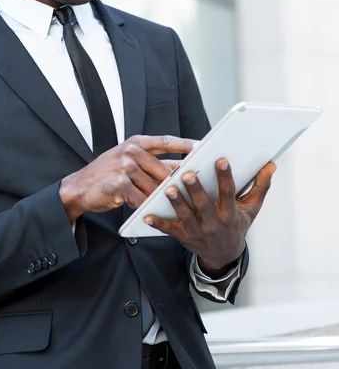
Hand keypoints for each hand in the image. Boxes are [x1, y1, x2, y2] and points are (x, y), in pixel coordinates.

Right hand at [59, 135, 194, 220]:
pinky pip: (142, 199)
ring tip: (169, 206)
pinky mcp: (120, 184)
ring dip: (161, 199)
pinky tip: (150, 211)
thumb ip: (151, 162)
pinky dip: (148, 207)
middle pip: (165, 170)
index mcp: (136, 142)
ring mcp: (125, 167)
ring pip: (155, 187)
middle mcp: (131, 151)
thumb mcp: (127, 160)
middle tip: (191, 192)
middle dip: (176, 184)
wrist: (79, 187)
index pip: (166, 141)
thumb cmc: (108, 175)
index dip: (186, 144)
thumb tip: (179, 167)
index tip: (204, 147)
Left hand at [144, 158, 275, 276]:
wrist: (224, 256)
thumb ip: (260, 187)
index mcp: (230, 214)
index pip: (229, 193)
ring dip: (176, 203)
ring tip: (168, 189)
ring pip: (185, 216)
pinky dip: (158, 223)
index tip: (221, 160)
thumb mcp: (251, 209)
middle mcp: (213, 223)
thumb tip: (271, 166)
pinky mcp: (184, 237)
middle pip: (203, 205)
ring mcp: (197, 232)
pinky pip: (170, 230)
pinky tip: (147, 215)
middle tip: (188, 174)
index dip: (225, 177)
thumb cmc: (236, 226)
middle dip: (195, 190)